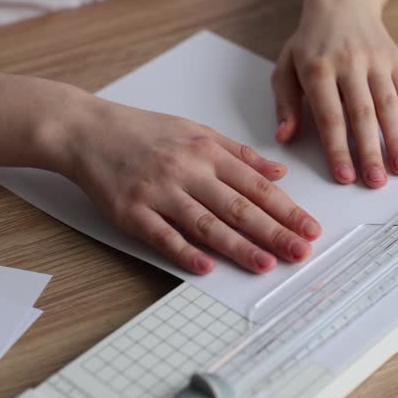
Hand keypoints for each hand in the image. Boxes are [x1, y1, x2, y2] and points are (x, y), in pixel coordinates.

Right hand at [62, 100, 321, 274]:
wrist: (87, 130)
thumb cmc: (145, 132)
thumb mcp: (197, 131)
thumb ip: (240, 154)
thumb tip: (279, 172)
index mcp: (206, 152)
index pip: (256, 186)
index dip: (286, 209)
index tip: (309, 227)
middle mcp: (186, 171)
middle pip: (238, 207)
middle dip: (274, 232)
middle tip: (300, 252)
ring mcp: (158, 192)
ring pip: (205, 224)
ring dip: (238, 247)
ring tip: (266, 264)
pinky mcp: (131, 212)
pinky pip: (162, 236)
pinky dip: (184, 252)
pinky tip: (207, 267)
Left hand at [272, 0, 397, 187]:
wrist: (341, 4)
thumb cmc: (311, 44)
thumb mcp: (286, 68)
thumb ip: (285, 104)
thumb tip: (284, 136)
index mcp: (318, 69)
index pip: (330, 117)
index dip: (338, 149)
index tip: (345, 176)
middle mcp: (349, 64)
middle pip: (363, 115)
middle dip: (371, 151)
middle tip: (376, 181)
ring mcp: (376, 61)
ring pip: (389, 105)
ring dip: (397, 139)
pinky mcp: (396, 60)